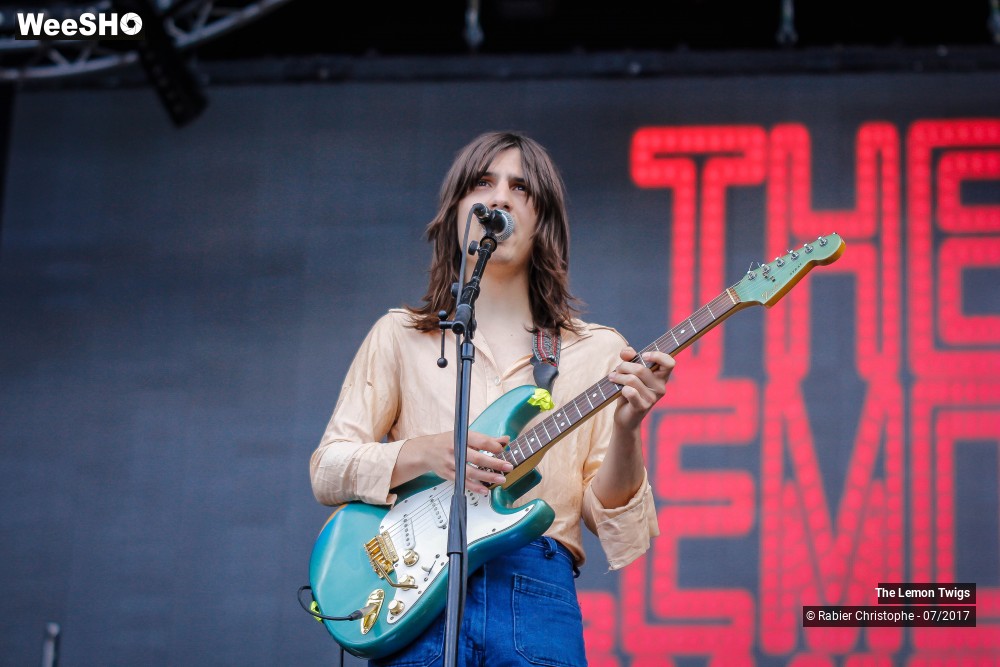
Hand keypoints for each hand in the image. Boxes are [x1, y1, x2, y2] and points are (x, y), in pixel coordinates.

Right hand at [394, 431, 512, 495]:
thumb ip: (487, 440)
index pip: (480, 441)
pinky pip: (463, 482)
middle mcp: (455, 449)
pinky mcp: (448, 474)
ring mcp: (450, 463)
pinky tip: (485, 490)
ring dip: (487, 477)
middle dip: (494, 463)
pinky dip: (474, 487)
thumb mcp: (466, 436)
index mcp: (461, 437)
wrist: (426, 451)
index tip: (503, 450)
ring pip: (471, 472)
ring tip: (501, 479)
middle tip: (508, 467)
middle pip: (477, 458)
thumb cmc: (449, 442)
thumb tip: (506, 440)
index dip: (493, 446)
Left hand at [608, 346, 673, 431]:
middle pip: (640, 369)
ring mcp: (652, 398)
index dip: (658, 356)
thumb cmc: (629, 391)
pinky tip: (620, 389)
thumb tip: (627, 352)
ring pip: (632, 379)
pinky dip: (622, 388)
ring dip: (618, 377)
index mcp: (661, 377)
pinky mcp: (642, 407)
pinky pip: (631, 392)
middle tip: (617, 370)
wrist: (625, 416)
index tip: (644, 355)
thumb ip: (629, 358)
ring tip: (613, 378)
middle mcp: (660, 387)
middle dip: (624, 366)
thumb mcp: (630, 372)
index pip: (669, 363)